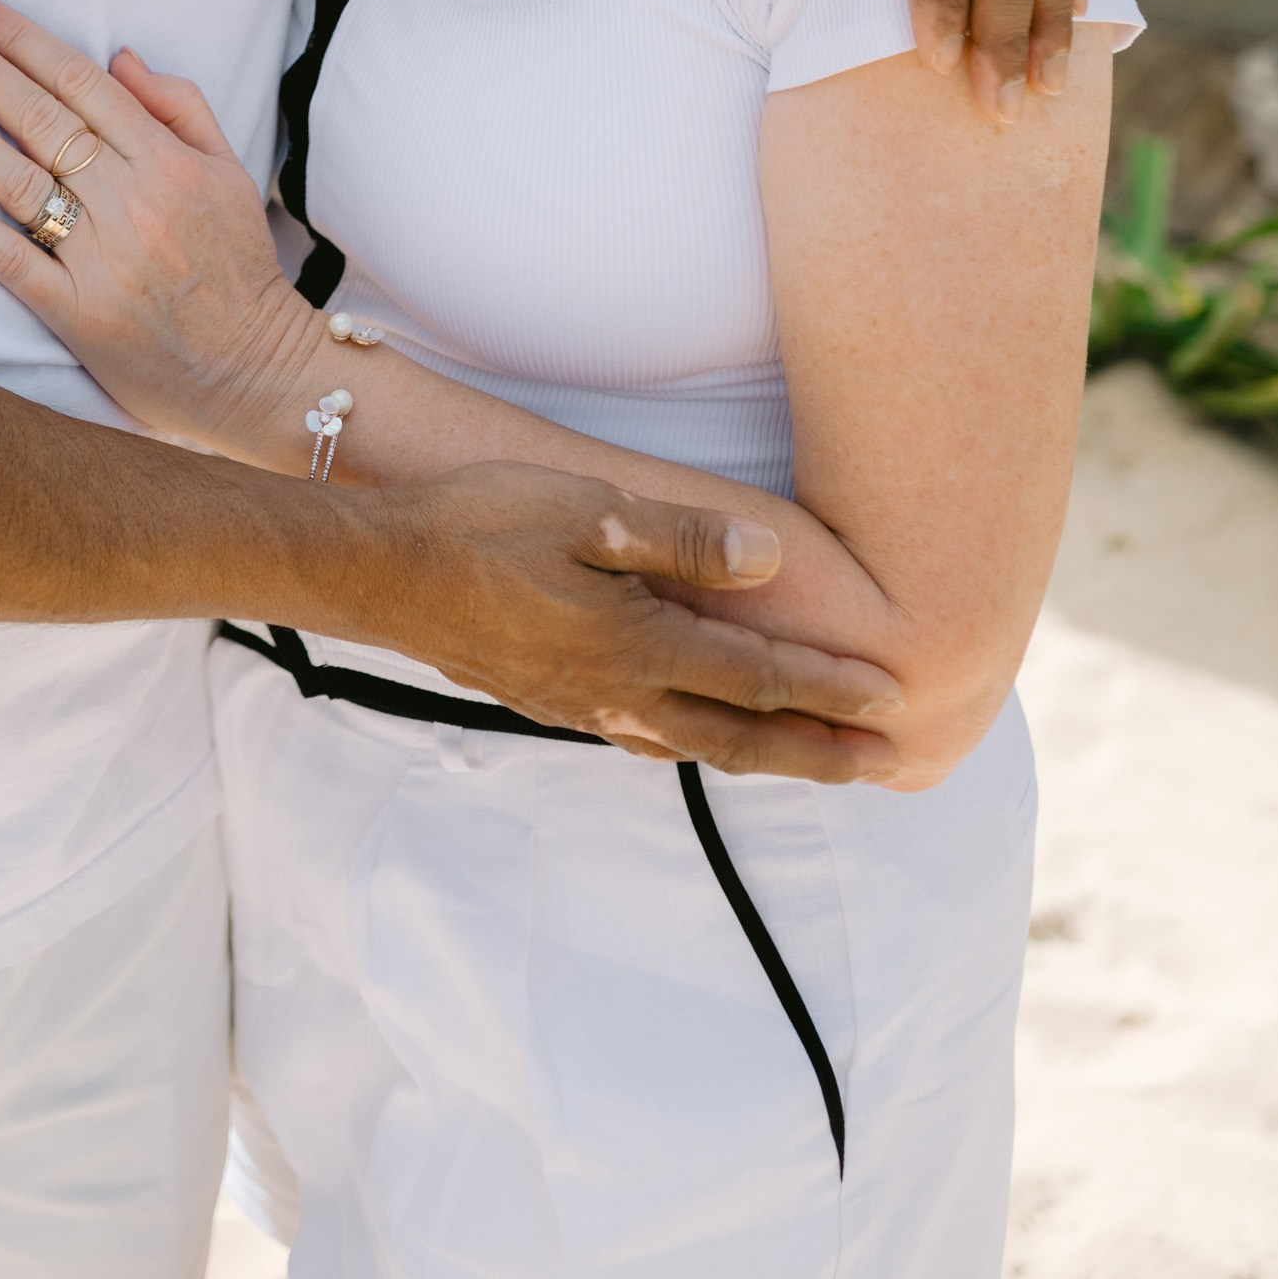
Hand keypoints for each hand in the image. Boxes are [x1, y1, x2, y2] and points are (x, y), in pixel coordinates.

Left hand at [0, 0, 304, 449]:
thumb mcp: (230, 172)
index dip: (23, 38)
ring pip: (19, 179)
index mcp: (169, 161)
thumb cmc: (240, 266)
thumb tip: (118, 55)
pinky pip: (11, 259)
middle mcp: (134, 202)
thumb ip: (180, 107)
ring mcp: (103, 260)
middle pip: (41, 117)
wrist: (259, 372)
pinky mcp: (79, 315)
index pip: (82, 80)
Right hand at [353, 462, 900, 781]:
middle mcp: (620, 694)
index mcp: (639, 648)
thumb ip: (683, 541)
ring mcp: (582, 706)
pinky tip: (693, 735)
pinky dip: (696, 746)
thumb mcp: (591, 510)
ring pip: (695, 747)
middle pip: (742, 737)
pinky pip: (645, 738)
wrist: (383, 571)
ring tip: (810, 761)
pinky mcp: (547, 701)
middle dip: (819, 753)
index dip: (830, 692)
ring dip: (763, 755)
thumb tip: (769, 563)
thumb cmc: (483, 524)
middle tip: (887, 767)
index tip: (894, 703)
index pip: (758, 680)